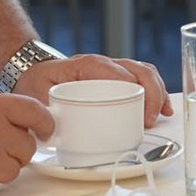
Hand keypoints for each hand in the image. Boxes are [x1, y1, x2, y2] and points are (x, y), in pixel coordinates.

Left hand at [15, 53, 172, 126]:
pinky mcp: (116, 78)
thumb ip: (44, 112)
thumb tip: (56, 131)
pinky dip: (156, 92)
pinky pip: (142, 79)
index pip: (114, 70)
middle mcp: (102, 64)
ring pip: (144, 72)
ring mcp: (111, 69)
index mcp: (84, 65)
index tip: (140, 109)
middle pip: (137, 69)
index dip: (131, 87)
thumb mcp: (35, 96)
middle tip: (150, 120)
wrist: (33, 73)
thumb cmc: (35, 84)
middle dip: (151, 93)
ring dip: (157, 92)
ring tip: (161, 115)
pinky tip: (162, 110)